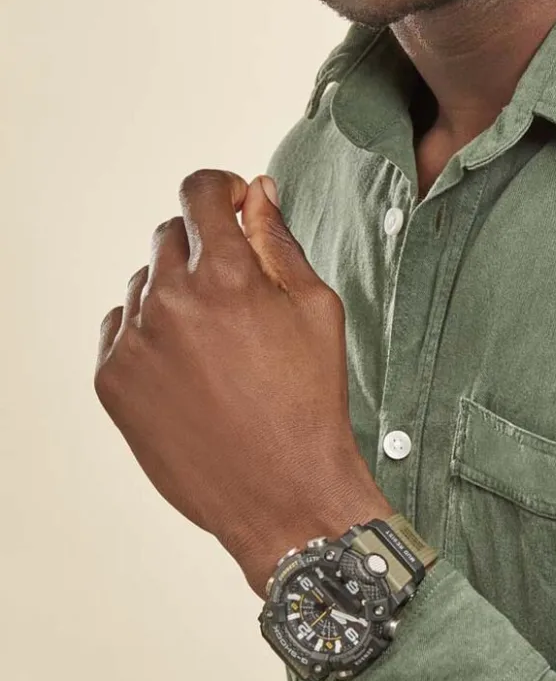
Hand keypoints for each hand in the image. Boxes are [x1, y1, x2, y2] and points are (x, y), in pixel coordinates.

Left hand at [93, 169, 392, 598]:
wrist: (282, 492)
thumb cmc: (310, 402)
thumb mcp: (316, 311)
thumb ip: (280, 242)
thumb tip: (258, 193)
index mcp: (228, 275)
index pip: (201, 192)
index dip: (222, 189)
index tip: (234, 203)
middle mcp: (171, 300)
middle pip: (171, 235)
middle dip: (206, 247)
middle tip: (239, 293)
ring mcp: (135, 342)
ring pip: (145, 282)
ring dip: (177, 291)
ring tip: (217, 342)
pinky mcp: (112, 380)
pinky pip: (122, 326)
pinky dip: (151, 331)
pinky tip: (189, 366)